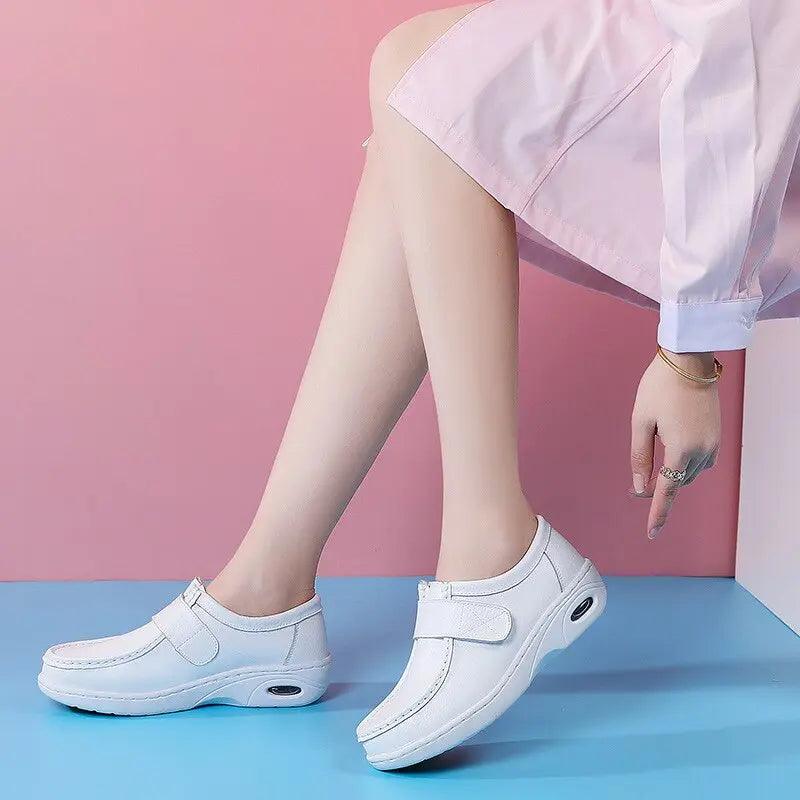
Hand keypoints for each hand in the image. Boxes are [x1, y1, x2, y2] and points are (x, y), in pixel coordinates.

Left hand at [630, 349, 720, 538]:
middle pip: (677, 483)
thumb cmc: (659, 387)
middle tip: (636, 488)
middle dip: (658, 490)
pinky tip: (673, 455)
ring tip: (652, 470)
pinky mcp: (717, 436)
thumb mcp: (640, 421)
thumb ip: (639, 456)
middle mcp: (701, 451)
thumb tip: (639, 485)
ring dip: (672, 477)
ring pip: (689, 474)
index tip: (651, 534)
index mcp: (680, 449)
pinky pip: (701, 462)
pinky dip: (685, 465)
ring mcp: (713, 443)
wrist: (690, 361)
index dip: (657, 513)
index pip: (666, 491)